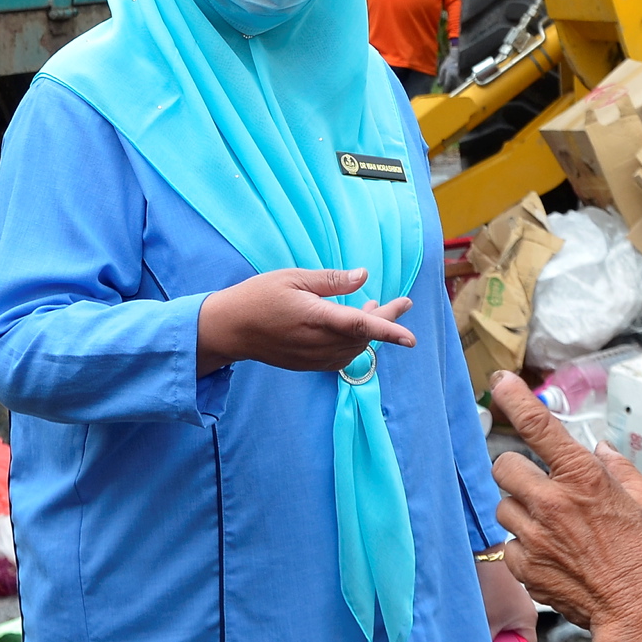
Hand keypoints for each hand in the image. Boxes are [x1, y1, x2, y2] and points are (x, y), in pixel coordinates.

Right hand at [197, 267, 413, 374]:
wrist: (230, 329)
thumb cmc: (258, 296)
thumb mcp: (292, 277)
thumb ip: (330, 280)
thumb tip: (363, 276)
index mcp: (314, 317)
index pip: (359, 326)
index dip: (388, 330)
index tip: (411, 338)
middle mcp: (317, 342)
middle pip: (363, 336)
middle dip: (386, 320)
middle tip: (402, 303)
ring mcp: (312, 358)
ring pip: (355, 349)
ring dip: (370, 331)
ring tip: (371, 307)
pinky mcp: (308, 365)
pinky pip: (341, 358)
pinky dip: (355, 343)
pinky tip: (352, 328)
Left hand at [476, 548, 537, 641]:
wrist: (481, 551)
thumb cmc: (489, 585)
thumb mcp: (487, 621)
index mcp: (529, 621)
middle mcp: (525, 613)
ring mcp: (514, 605)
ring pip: (503, 630)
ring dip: (491, 635)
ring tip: (477, 634)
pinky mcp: (502, 597)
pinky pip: (498, 618)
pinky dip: (488, 622)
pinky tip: (476, 620)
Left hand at [488, 372, 641, 641]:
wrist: (638, 614)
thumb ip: (619, 468)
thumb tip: (599, 448)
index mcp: (582, 478)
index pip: (537, 425)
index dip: (514, 397)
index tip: (500, 381)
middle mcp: (551, 502)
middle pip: (503, 465)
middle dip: (518, 470)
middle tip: (540, 483)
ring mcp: (534, 536)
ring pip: (504, 505)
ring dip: (522, 509)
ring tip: (553, 526)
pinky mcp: (524, 567)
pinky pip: (508, 542)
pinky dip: (524, 543)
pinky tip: (551, 552)